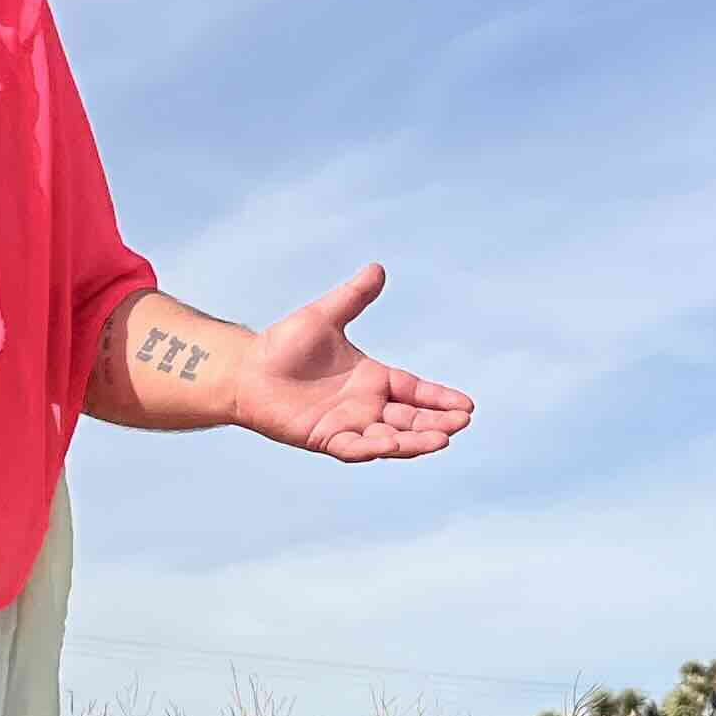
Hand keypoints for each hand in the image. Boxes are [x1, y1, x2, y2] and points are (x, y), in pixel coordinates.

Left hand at [231, 265, 474, 462]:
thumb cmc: (284, 344)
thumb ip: (353, 297)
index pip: (415, 391)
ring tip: (442, 440)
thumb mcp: (325, 316)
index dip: (440, 399)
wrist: (247, 369)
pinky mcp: (326, 438)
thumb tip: (377, 268)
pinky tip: (393, 446)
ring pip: (390, 437)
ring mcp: (348, 424)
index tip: (467, 407)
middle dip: (437, 423)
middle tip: (461, 424)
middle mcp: (365, 405)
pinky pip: (354, 447)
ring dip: (415, 440)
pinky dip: (374, 448)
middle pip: (410, 418)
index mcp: (373, 378)